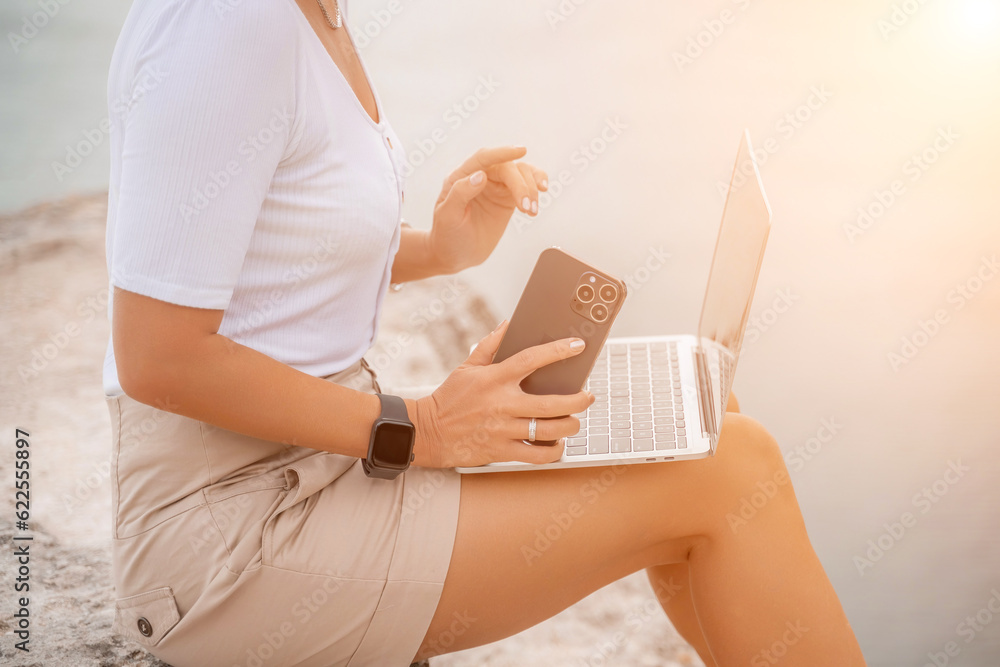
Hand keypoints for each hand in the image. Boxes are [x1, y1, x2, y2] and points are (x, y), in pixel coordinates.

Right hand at [405, 320, 594, 467]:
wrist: (428, 432)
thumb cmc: (450, 398)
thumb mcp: (467, 366)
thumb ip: (490, 344)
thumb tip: (508, 324)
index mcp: (495, 379)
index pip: (533, 359)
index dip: (558, 351)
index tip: (577, 346)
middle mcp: (503, 404)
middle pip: (553, 403)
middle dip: (579, 400)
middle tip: (588, 396)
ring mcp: (504, 430)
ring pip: (550, 430)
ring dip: (570, 425)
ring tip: (573, 420)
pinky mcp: (502, 451)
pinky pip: (537, 455)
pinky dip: (554, 451)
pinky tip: (557, 443)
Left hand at [428, 146, 547, 273]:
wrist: (455, 255)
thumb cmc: (446, 235)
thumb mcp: (447, 216)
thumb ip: (460, 193)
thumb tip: (481, 175)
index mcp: (461, 177)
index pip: (483, 158)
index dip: (502, 153)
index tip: (521, 151)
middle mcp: (480, 177)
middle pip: (507, 169)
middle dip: (521, 185)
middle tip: (526, 208)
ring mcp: (495, 187)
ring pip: (520, 174)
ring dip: (531, 188)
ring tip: (532, 211)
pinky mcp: (507, 198)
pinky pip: (525, 186)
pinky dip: (535, 189)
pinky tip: (538, 199)